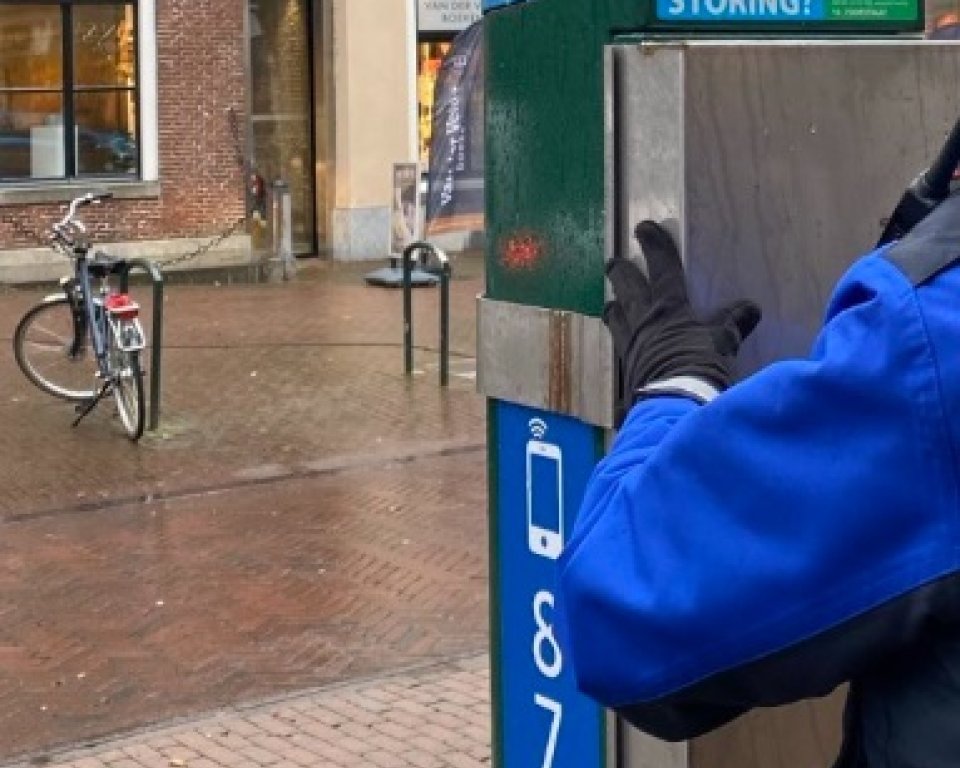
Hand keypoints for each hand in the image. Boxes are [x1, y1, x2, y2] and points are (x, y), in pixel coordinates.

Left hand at [603, 221, 760, 404]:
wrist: (674, 405)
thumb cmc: (700, 367)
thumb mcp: (724, 342)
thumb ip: (734, 322)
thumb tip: (751, 308)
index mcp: (670, 307)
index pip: (662, 268)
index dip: (655, 246)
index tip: (644, 227)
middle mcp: (645, 322)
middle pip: (628, 289)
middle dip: (621, 273)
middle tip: (613, 262)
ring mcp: (632, 345)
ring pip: (617, 318)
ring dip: (615, 307)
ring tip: (611, 303)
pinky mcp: (627, 369)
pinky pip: (619, 346)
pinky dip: (620, 339)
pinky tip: (621, 344)